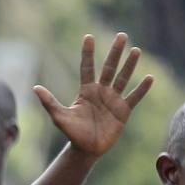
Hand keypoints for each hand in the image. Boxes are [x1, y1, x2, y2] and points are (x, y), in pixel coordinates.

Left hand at [34, 33, 153, 158]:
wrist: (86, 149)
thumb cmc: (72, 133)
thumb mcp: (59, 117)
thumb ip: (49, 102)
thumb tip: (35, 88)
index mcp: (86, 91)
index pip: (87, 67)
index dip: (87, 53)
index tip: (88, 37)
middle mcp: (101, 91)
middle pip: (109, 68)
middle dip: (115, 52)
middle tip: (122, 35)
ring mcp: (114, 100)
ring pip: (123, 78)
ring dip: (130, 65)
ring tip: (136, 50)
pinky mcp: (124, 110)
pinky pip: (134, 97)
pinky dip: (141, 88)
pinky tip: (149, 77)